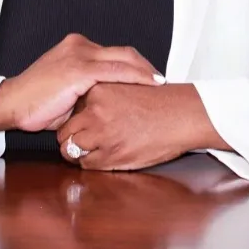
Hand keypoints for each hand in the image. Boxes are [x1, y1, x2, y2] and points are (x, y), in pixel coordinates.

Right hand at [0, 34, 165, 134]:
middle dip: (145, 65)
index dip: (134, 64)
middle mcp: (79, 45)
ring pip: (124, 59)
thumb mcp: (66, 90)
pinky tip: (150, 84)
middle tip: (161, 80)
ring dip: (146, 71)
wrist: (13, 104)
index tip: (148, 77)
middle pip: (123, 52)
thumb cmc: (36, 103)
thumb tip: (108, 100)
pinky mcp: (79, 70)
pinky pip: (116, 71)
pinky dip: (137, 77)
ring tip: (161, 82)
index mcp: (76, 46)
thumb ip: (87, 88)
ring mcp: (80, 55)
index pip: (114, 52)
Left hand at [56, 83, 225, 170]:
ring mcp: (102, 134)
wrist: (181, 115)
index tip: (82, 121)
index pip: (71, 106)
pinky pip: (87, 163)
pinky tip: (104, 156)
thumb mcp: (126, 84)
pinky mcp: (111, 154)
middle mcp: (95, 112)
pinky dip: (91, 162)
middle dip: (71, 136)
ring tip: (90, 150)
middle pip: (67, 129)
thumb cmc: (159, 102)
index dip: (75, 116)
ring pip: (71, 148)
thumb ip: (104, 93)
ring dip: (77, 151)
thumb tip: (85, 104)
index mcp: (98, 90)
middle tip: (80, 138)